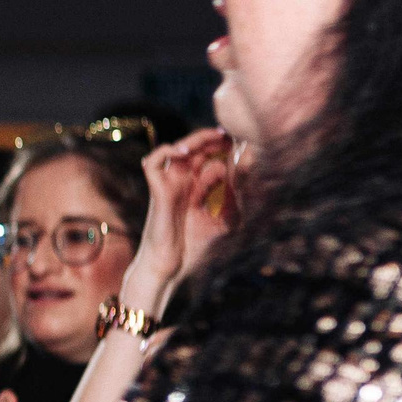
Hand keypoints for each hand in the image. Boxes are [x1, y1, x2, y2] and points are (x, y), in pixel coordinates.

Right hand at [121, 128, 236, 311]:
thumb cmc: (197, 247)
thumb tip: (248, 165)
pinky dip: (167, 151)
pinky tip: (186, 151)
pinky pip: (154, 162)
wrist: (173, 267)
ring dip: (197, 139)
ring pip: (179, 148)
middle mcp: (185, 181)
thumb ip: (237, 194)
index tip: (245, 139)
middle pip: (197, 147)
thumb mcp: (228, 218)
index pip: (213, 156)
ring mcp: (170, 184)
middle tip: (232, 134)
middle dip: (215, 138)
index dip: (226, 145)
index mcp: (201, 187)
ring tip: (216, 138)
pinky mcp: (158, 190)